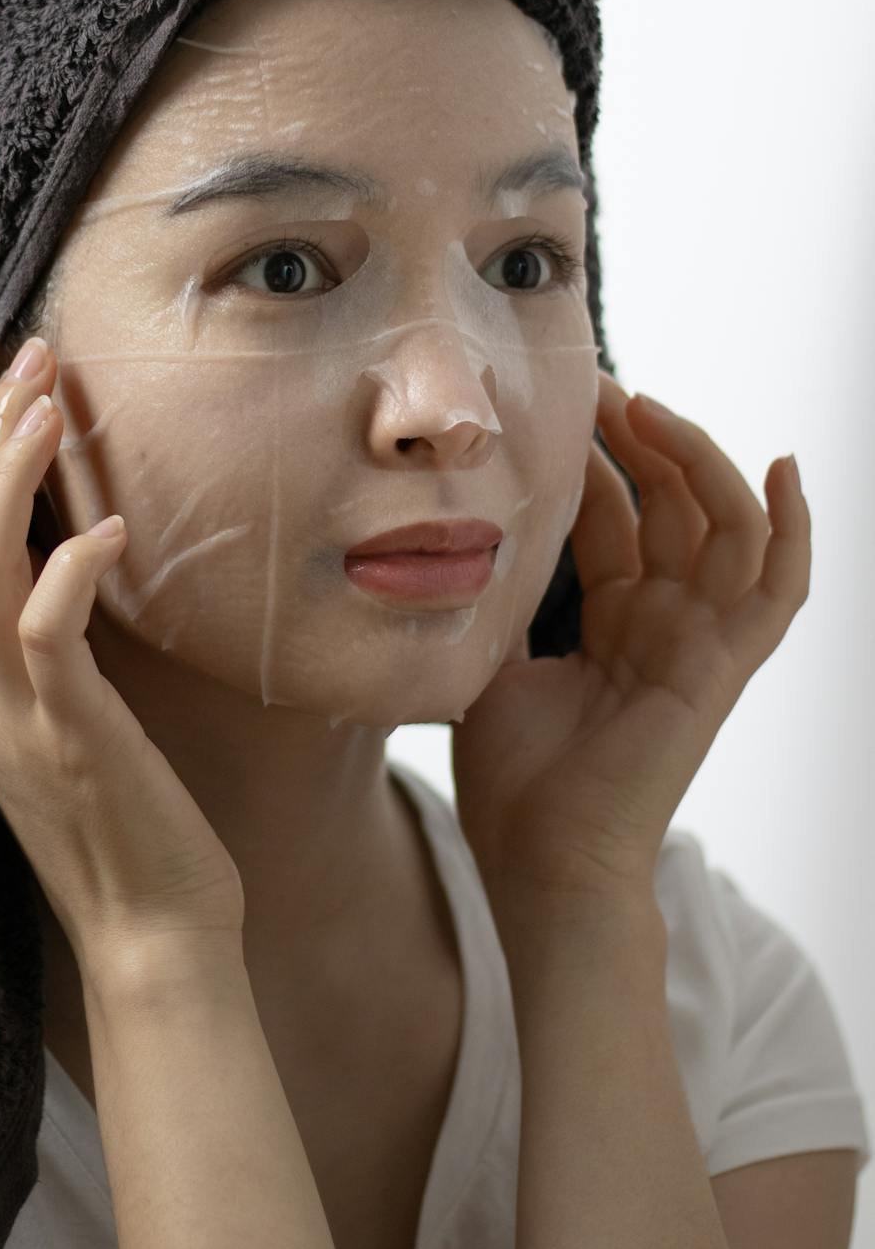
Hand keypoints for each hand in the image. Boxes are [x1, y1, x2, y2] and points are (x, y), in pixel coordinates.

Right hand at [0, 339, 245, 976]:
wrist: (155, 941)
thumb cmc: (136, 827)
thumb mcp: (85, 718)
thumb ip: (65, 644)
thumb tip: (77, 557)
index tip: (18, 385)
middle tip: (30, 357)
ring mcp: (15, 718)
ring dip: (6, 479)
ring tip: (46, 404)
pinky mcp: (68, 739)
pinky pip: (49, 637)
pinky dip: (70, 570)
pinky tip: (109, 525)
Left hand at [451, 370, 810, 912]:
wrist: (538, 862)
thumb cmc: (513, 783)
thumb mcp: (492, 664)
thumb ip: (500, 604)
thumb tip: (458, 539)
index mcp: (615, 623)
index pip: (618, 516)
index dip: (599, 459)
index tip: (567, 401)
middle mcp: (665, 623)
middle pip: (673, 506)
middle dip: (642, 438)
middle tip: (602, 385)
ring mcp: (699, 642)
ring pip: (725, 526)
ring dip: (698, 459)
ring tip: (651, 409)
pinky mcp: (721, 666)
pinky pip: (777, 590)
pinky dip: (791, 529)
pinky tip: (783, 469)